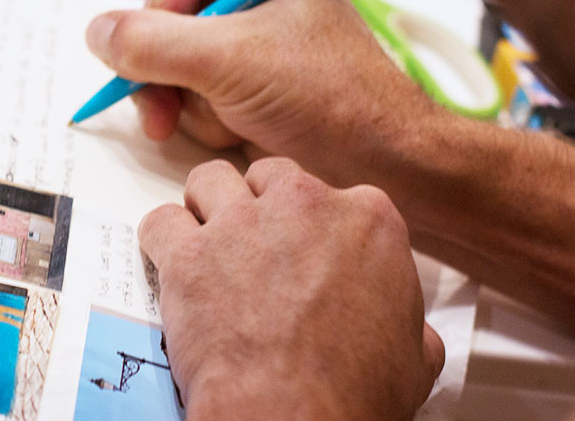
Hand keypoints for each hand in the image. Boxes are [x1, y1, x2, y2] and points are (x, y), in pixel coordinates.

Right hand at [86, 0, 442, 187]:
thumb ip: (153, 44)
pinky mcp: (240, 83)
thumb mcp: (231, 61)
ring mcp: (242, 40)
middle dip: (163, 62)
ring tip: (220, 119)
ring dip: (182, 98)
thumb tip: (97, 32)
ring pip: (165, 56)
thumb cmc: (333, 98)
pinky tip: (233, 131)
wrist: (382, 164)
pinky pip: (186, 91)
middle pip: (159, 8)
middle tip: (167, 101)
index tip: (181, 36)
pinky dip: (200, 118)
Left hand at [140, 157, 443, 420]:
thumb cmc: (353, 391)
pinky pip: (159, 221)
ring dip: (205, 207)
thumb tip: (405, 327)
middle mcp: (304, 205)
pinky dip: (160, 239)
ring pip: (209, 180)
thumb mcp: (414, 355)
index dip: (313, 225)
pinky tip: (169, 261)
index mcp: (367, 220)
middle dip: (258, 206)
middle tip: (253, 248)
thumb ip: (404, 317)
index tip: (306, 249)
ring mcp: (242, 224)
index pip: (334, 195)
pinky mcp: (190, 252)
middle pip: (268, 176)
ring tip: (206, 242)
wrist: (295, 415)